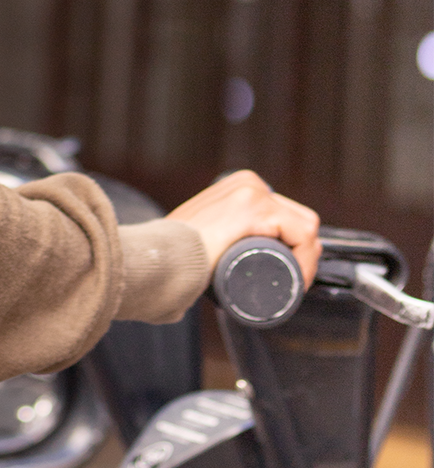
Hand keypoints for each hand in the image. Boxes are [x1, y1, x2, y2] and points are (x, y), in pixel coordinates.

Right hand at [167, 170, 320, 286]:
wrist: (161, 259)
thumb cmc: (175, 255)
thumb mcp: (201, 233)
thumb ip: (210, 234)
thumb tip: (212, 256)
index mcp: (240, 186)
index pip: (284, 216)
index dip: (292, 247)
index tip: (284, 276)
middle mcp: (250, 183)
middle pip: (297, 221)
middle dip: (300, 253)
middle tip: (288, 283)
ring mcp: (254, 193)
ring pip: (305, 228)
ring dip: (306, 259)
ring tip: (291, 285)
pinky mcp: (257, 208)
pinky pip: (302, 234)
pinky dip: (307, 260)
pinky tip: (297, 279)